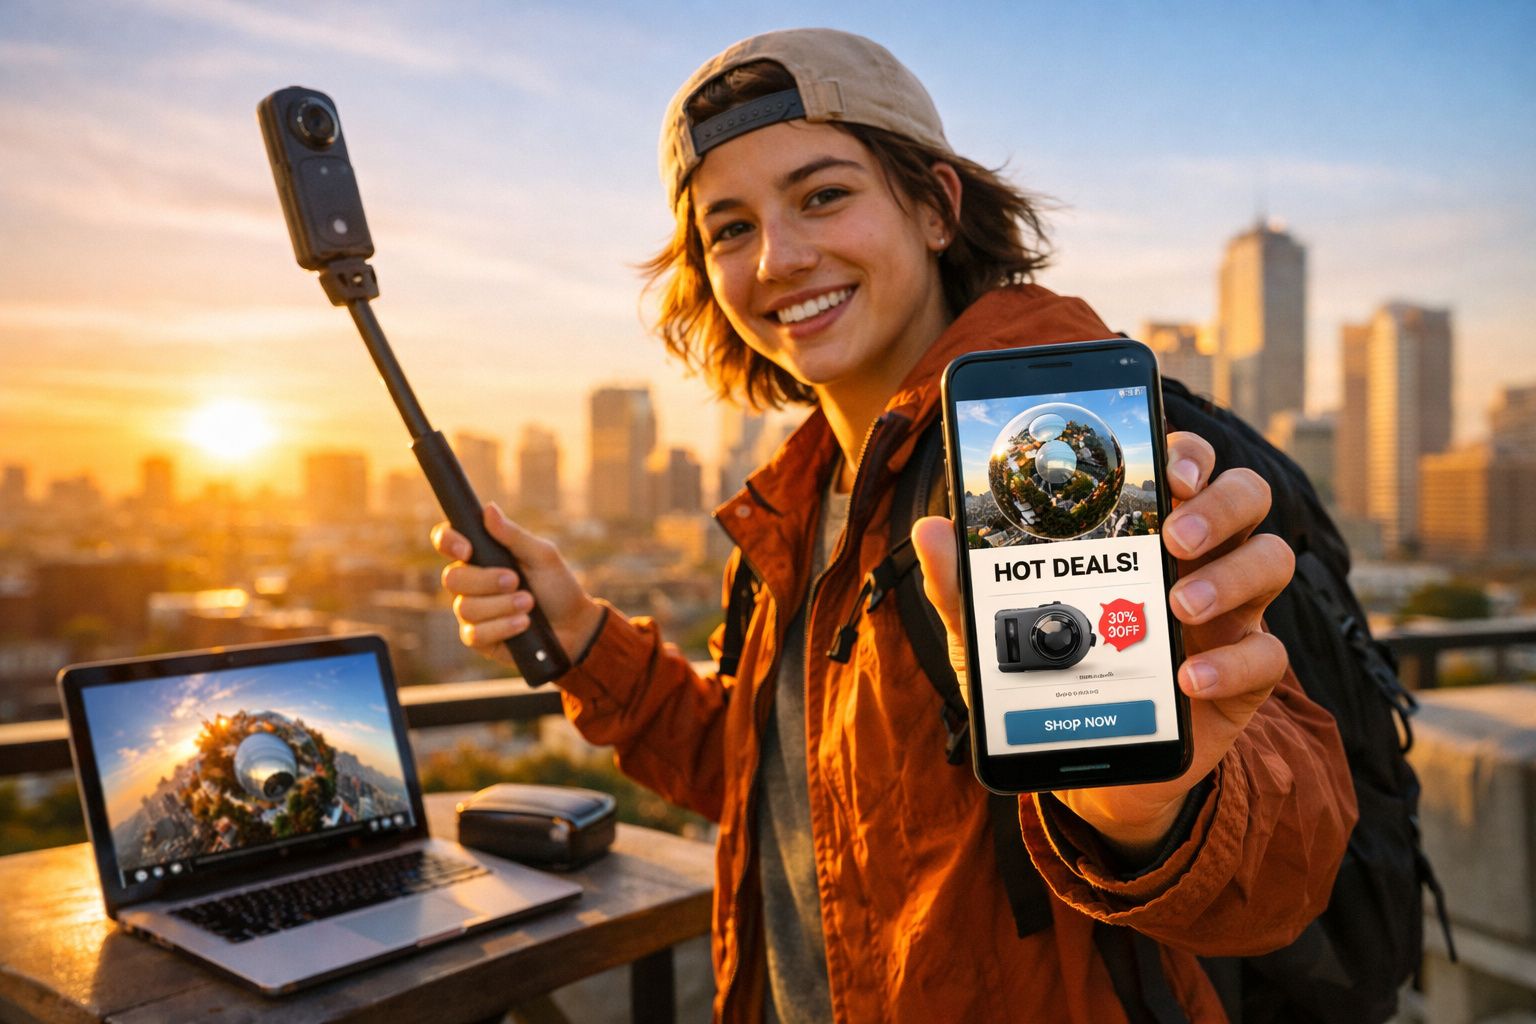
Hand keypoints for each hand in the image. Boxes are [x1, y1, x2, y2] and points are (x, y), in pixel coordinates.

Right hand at [431, 503, 605, 669]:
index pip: (447, 541)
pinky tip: (523, 623)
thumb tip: (488, 509)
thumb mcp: (542, 556)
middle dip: (486, 580)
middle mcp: (469, 583)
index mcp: (481, 556)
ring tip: (529, 603)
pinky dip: (502, 627)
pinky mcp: (478, 639)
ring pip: (465, 607)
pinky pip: (475, 634)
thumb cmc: (557, 586)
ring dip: (501, 605)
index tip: (467, 550)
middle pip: (452, 578)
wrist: (574, 625)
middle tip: (515, 581)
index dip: (448, 542)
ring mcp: (471, 612)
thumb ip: (514, 536)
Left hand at [911, 431, 1293, 859]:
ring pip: (1271, 560)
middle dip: (1219, 504)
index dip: (1188, 454)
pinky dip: (1233, 663)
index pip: (1185, 466)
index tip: (1167, 469)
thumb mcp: (994, 633)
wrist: (1085, 763)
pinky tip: (1187, 678)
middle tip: (1174, 536)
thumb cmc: (1046, 675)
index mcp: (1145, 531)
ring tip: (1178, 605)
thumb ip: (965, 584)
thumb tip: (929, 530)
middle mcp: (1198, 560)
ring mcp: (1229, 614)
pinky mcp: (1244, 678)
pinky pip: (1269, 656)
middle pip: (1245, 497)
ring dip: (1230, 574)